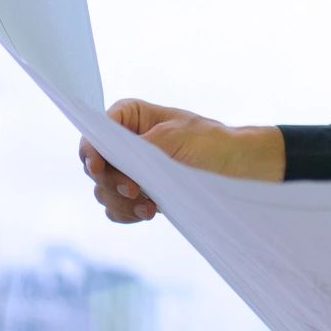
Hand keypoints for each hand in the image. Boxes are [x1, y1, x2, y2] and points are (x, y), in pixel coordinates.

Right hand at [78, 98, 285, 222]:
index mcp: (130, 117)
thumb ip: (139, 147)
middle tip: (134, 189)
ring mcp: (130, 171)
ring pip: (104, 191)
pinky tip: (149, 212)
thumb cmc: (211, 142)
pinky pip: (118, 210)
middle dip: (111, 182)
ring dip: (121, 201)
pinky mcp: (139, 195)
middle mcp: (125, 144)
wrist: (239, 168)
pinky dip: (128, 213)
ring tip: (148, 206)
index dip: (90, 149)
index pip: (97, 131)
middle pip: (96, 167)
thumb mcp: (175, 137)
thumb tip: (109, 162)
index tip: (97, 167)